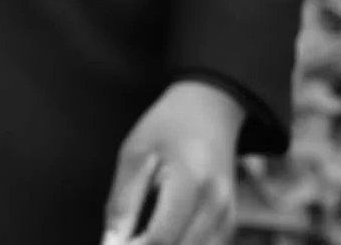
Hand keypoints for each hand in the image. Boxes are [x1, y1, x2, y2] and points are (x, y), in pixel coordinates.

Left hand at [102, 81, 242, 244]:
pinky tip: (161, 234)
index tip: (115, 243)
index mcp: (191, 182)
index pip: (162, 238)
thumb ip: (122, 202)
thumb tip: (110, 244)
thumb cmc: (166, 126)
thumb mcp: (135, 153)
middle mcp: (217, 205)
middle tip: (125, 238)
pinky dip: (182, 244)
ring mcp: (228, 216)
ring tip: (141, 234)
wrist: (208, 109)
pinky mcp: (229, 223)